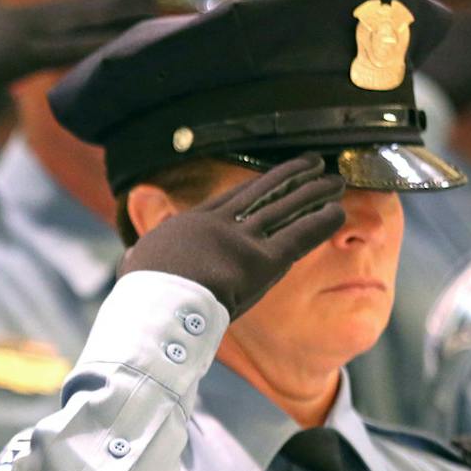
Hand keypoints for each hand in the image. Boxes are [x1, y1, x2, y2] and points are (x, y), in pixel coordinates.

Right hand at [0, 0, 157, 95]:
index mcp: (17, 18)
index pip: (67, 8)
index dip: (99, 0)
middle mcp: (27, 21)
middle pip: (83, 8)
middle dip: (119, 1)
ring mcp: (27, 34)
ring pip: (82, 20)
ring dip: (118, 14)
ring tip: (152, 5)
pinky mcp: (23, 53)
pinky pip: (66, 48)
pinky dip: (93, 43)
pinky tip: (118, 41)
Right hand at [120, 154, 345, 318]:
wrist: (157, 306)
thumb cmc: (142, 295)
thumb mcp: (135, 266)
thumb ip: (141, 259)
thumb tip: (132, 259)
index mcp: (190, 226)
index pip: (230, 200)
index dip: (255, 187)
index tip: (272, 178)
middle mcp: (219, 225)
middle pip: (262, 194)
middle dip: (290, 178)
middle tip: (312, 164)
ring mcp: (241, 240)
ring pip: (284, 209)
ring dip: (312, 192)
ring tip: (334, 180)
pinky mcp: (260, 261)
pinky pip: (298, 237)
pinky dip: (319, 222)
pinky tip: (337, 210)